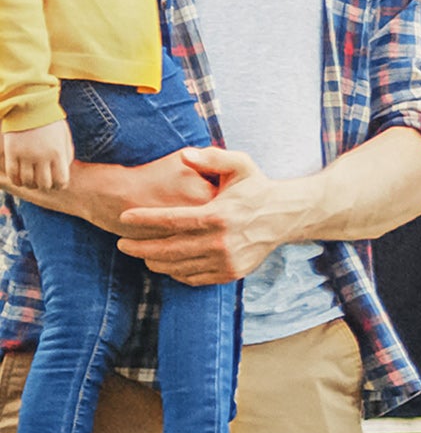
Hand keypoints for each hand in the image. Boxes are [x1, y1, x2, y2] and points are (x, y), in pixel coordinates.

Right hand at [2, 117, 73, 193]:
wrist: (29, 105)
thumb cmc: (49, 120)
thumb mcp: (64, 137)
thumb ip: (66, 154)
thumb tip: (64, 170)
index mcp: (58, 153)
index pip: (61, 181)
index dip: (58, 185)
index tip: (56, 183)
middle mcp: (42, 156)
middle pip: (44, 184)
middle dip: (44, 186)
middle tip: (42, 183)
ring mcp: (26, 154)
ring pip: (27, 181)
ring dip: (29, 184)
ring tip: (30, 181)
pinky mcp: (12, 151)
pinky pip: (12, 173)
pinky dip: (16, 180)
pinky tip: (18, 179)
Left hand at [115, 146, 293, 284]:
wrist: (286, 216)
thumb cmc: (258, 188)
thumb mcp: (240, 164)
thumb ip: (212, 157)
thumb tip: (184, 155)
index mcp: (220, 215)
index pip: (172, 220)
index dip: (145, 219)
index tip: (123, 217)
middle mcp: (222, 242)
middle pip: (171, 249)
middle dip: (141, 248)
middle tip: (122, 245)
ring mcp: (227, 260)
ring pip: (181, 267)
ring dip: (156, 263)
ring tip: (141, 255)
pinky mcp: (232, 272)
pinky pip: (196, 278)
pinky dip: (177, 273)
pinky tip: (166, 265)